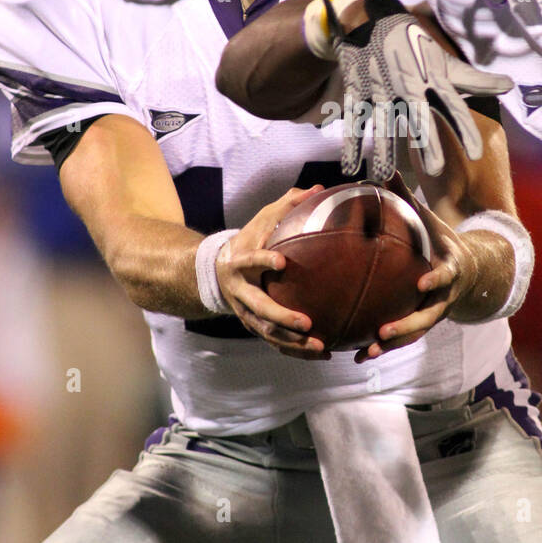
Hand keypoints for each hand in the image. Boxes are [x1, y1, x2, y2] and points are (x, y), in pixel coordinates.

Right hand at [215, 185, 330, 358]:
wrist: (217, 271)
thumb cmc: (250, 239)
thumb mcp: (261, 219)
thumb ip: (287, 204)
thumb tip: (317, 189)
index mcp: (240, 262)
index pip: (249, 260)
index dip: (262, 260)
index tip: (281, 260)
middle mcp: (240, 291)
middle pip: (258, 308)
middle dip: (282, 316)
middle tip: (307, 322)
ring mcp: (245, 312)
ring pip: (267, 332)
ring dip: (293, 342)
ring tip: (321, 346)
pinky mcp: (254, 325)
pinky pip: (275, 342)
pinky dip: (297, 351)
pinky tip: (324, 353)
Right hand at [319, 0, 513, 180]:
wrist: (373, 21)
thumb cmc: (416, 48)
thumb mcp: (445, 63)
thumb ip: (475, 80)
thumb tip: (510, 86)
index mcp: (433, 79)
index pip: (454, 107)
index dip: (465, 130)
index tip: (475, 155)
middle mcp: (409, 85)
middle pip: (420, 118)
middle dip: (427, 143)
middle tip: (435, 170)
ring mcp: (381, 89)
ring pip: (382, 123)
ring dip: (382, 150)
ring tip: (383, 174)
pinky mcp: (358, 92)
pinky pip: (354, 122)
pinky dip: (351, 145)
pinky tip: (350, 169)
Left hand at [354, 175, 477, 362]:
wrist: (469, 270)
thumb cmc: (440, 239)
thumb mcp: (428, 219)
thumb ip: (406, 198)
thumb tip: (382, 170)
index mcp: (450, 269)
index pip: (446, 275)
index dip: (436, 279)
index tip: (422, 282)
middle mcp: (444, 296)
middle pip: (429, 316)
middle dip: (408, 325)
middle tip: (384, 330)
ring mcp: (435, 313)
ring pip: (415, 334)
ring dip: (392, 344)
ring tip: (367, 351)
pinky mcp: (423, 323)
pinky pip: (403, 339)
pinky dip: (383, 347)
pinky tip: (357, 354)